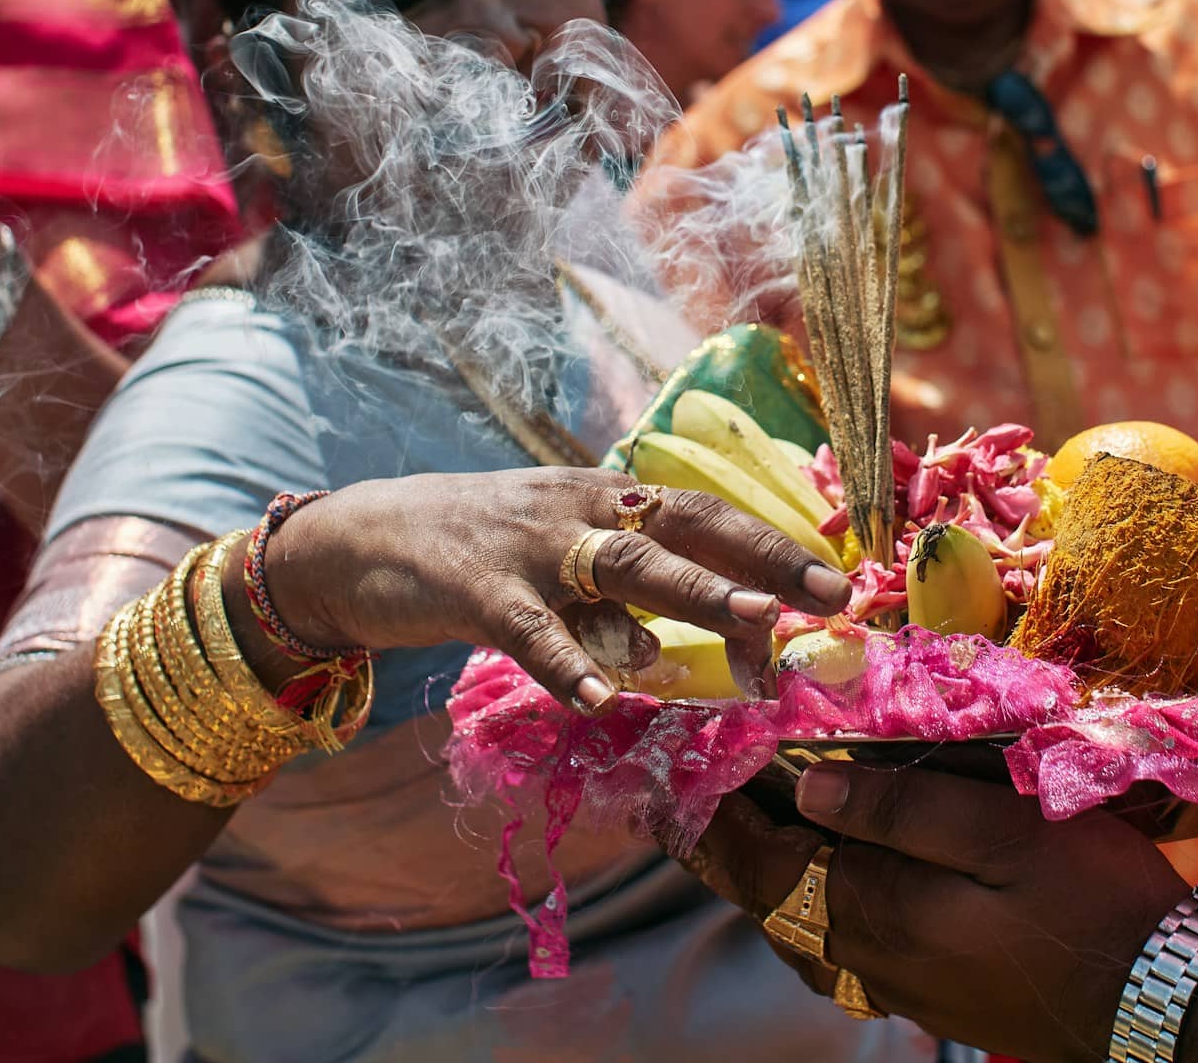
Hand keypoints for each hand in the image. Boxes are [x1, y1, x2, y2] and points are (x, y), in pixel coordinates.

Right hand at [254, 468, 851, 711]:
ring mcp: (530, 547)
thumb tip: (703, 631)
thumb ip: (628, 585)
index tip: (839, 579)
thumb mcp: (562, 549)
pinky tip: (605, 701)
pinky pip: (532, 631)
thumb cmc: (481, 549)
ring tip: (758, 626)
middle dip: (760, 561)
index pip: (705, 513)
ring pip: (625, 566)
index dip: (772, 542)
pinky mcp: (475, 590)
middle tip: (824, 598)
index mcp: (607, 497)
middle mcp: (580, 509)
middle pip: (683, 528)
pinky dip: (570, 665)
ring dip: (697, 594)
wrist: (359, 538)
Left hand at [685, 764, 1188, 1062]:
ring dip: (770, 879)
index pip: (763, 863)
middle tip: (704, 789)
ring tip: (755, 825)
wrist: (1162, 1000)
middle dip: (732, 845)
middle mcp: (871, 961)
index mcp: (878, 911)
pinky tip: (831, 882)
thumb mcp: (1004, 829)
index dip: (715, 817)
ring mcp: (901, 988)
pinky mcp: (932, 998)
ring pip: (802, 933)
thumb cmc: (1091, 900)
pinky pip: (842, 954)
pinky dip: (813, 910)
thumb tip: (810, 787)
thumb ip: (903, 809)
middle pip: (771, 902)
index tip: (679, 771)